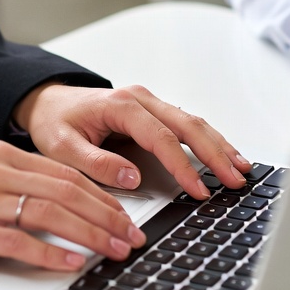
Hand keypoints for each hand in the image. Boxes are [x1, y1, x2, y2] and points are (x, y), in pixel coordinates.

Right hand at [0, 141, 145, 271]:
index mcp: (2, 156)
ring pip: (50, 213)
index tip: (127, 217)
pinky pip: (15, 241)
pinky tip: (70, 264)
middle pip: (68, 192)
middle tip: (134, 238)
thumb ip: (11, 181)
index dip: (103, 196)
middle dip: (109, 217)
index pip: (67, 174)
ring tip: (116, 252)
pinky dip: (48, 253)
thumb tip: (55, 203)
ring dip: (91, 234)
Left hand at [13, 82, 250, 196]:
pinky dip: (209, 140)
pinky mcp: (154, 111)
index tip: (198, 189)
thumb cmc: (55, 123)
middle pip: (188, 125)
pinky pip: (187, 124)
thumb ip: (96, 163)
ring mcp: (149, 103)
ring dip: (218, 145)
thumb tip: (132, 178)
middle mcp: (140, 99)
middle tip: (235, 180)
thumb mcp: (62, 147)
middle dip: (215, 154)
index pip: (161, 137)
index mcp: (120, 105)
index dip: (183, 165)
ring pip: (193, 122)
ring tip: (241, 168)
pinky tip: (224, 155)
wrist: (49, 102)